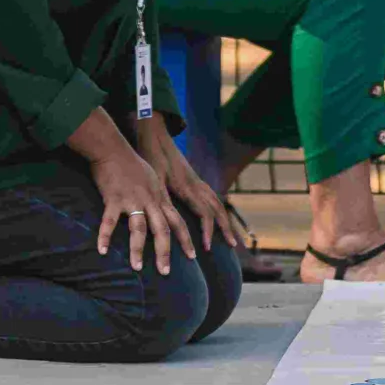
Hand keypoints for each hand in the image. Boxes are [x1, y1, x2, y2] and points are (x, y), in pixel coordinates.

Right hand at [87, 142, 193, 274]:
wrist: (113, 148)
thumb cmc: (132, 164)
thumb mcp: (153, 178)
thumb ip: (158, 196)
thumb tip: (163, 209)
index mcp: (159, 198)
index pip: (178, 222)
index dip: (186, 239)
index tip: (193, 257)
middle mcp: (150, 201)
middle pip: (162, 230)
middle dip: (166, 252)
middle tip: (166, 272)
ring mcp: (132, 200)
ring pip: (139, 229)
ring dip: (138, 249)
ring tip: (137, 267)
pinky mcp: (113, 199)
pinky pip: (108, 222)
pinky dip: (104, 236)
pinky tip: (101, 250)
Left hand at [144, 122, 243, 249]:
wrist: (155, 136)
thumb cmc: (151, 157)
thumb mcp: (153, 178)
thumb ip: (161, 197)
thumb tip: (163, 220)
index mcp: (188, 187)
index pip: (205, 213)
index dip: (208, 231)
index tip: (206, 248)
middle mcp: (197, 185)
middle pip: (218, 209)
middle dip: (226, 228)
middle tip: (233, 245)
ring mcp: (197, 181)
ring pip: (217, 202)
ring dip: (225, 220)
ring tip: (230, 235)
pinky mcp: (194, 178)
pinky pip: (212, 196)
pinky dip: (219, 209)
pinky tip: (218, 217)